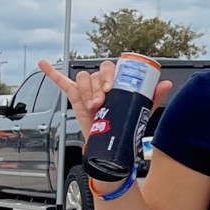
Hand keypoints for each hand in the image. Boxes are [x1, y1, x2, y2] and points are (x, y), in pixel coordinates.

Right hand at [37, 59, 173, 140]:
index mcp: (116, 82)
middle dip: (97, 86)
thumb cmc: (125, 125)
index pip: (111, 68)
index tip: (111, 88)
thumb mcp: (140, 111)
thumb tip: (166, 83)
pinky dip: (52, 72)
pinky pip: (62, 82)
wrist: (111, 145)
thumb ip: (152, 97)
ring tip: (92, 106)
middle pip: (96, 73)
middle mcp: (102, 82)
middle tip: (101, 101)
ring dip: (86, 91)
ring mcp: (88, 89)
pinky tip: (44, 64)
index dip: (109, 75)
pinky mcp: (75, 97)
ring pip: (83, 79)